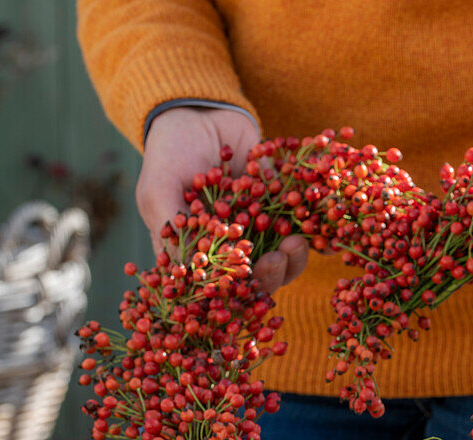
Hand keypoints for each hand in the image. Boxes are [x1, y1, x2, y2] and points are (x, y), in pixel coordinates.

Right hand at [136, 106, 307, 291]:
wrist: (202, 111)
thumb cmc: (170, 153)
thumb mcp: (160, 190)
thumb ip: (173, 228)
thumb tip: (184, 273)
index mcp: (197, 255)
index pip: (217, 290)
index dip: (233, 295)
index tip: (242, 285)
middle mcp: (229, 249)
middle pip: (253, 281)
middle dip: (269, 276)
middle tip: (275, 260)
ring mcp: (256, 231)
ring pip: (280, 260)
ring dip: (292, 259)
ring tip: (295, 241)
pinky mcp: (280, 210)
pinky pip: (299, 228)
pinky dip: (307, 231)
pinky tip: (312, 227)